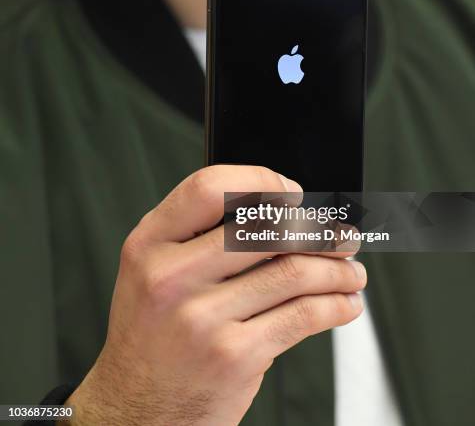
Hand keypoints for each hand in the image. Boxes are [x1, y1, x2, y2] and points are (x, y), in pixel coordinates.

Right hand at [62, 166, 365, 425]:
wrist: (137, 409)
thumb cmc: (153, 334)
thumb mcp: (154, 272)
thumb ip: (200, 235)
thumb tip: (282, 211)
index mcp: (148, 244)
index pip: (210, 187)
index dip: (261, 181)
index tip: (293, 194)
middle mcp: (170, 276)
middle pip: (266, 228)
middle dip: (319, 229)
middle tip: (341, 236)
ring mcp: (201, 318)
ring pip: (294, 271)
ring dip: (338, 268)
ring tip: (351, 270)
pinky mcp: (234, 356)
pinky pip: (303, 316)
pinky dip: (336, 305)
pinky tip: (345, 303)